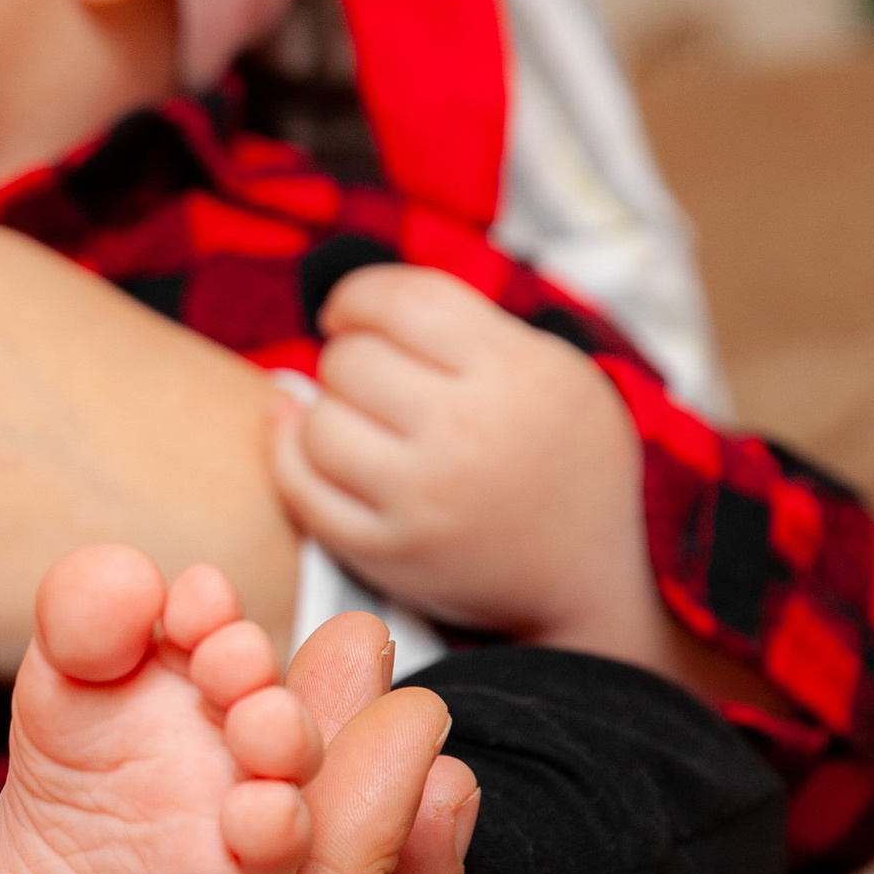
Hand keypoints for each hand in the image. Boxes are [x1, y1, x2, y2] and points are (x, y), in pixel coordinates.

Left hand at [269, 265, 674, 667]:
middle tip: (369, 376)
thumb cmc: (563, 457)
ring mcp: (421, 498)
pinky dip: (289, 455)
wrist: (583, 576)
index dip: (357, 297)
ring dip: (323, 410)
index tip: (349, 313)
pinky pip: (301, 489)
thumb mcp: (554, 369)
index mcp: (512, 373)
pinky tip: (305, 438)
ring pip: (318, 423)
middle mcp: (464, 432)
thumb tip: (361, 305)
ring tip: (356, 417)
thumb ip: (473, 326)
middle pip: (351, 361)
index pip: (401, 302)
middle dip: (348, 357)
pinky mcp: (387, 553)